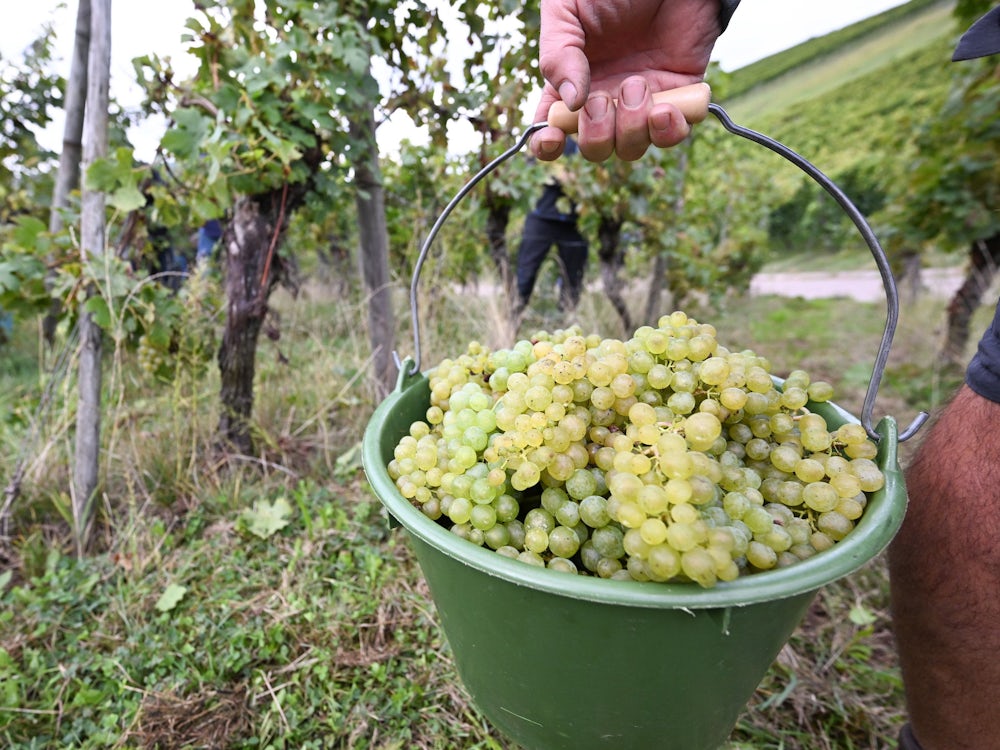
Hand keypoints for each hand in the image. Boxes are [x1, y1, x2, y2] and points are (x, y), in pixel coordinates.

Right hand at [531, 0, 722, 161]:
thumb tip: (571, 104)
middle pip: (595, 147)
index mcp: (572, 80)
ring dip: (631, 127)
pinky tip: (663, 110)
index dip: (548, 144)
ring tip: (638, 83)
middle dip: (596, 135)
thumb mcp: (568, 10)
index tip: (553, 140)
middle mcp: (605, 97)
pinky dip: (668, 132)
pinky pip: (672, 135)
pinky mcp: (679, 95)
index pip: (554, 126)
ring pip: (631, 147)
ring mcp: (642, 100)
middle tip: (603, 101)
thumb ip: (557, 55)